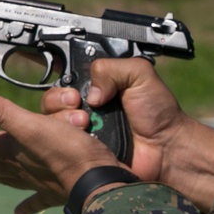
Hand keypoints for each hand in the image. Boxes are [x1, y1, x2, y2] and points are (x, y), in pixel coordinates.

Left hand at [0, 93, 121, 213]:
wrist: (99, 184)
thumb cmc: (68, 154)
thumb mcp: (33, 127)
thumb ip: (0, 113)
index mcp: (10, 151)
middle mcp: (18, 168)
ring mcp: (36, 182)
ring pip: (5, 177)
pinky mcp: (55, 192)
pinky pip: (36, 201)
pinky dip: (26, 206)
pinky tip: (20, 213)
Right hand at [42, 57, 213, 211]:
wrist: (165, 149)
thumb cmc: (159, 113)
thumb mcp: (140, 74)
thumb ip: (111, 68)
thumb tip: (88, 93)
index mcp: (99, 84)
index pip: (67, 70)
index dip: (53, 65)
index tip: (47, 63)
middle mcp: (87, 106)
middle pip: (53, 97)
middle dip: (58, 97)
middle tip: (76, 101)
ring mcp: (82, 129)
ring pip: (51, 119)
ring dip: (61, 117)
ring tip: (84, 122)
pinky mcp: (81, 150)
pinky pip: (59, 142)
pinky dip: (66, 137)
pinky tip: (83, 135)